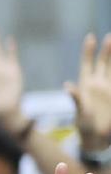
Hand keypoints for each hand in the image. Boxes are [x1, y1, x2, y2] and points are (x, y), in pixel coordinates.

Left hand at [68, 34, 110, 154]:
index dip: (88, 51)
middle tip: (109, 37)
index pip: (87, 64)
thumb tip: (67, 86)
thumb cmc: (84, 125)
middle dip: (106, 50)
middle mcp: (98, 84)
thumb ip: (75, 98)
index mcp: (86, 85)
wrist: (97, 137)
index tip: (90, 37)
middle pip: (103, 63)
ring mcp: (109, 88)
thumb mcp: (79, 111)